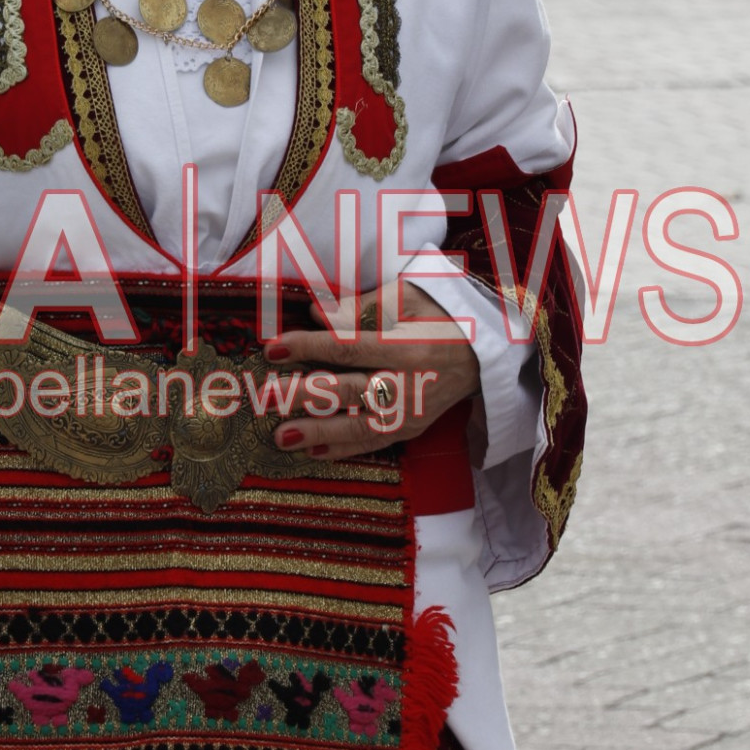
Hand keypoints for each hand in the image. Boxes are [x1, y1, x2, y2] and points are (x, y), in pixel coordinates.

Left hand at [263, 283, 481, 462]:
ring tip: (279, 437)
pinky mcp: (412, 429)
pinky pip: (374, 444)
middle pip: (349, 390)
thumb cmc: (439, 315)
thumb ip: (361, 307)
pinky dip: (342, 449)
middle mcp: (409, 382)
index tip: (272, 347)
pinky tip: (310, 452)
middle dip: (304, 395)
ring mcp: (411, 411)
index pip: (348, 346)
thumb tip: (317, 314)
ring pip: (359, 426)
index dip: (308, 347)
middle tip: (265, 396)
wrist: (484, 353)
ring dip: (317, 432)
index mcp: (406, 344)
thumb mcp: (407, 297)